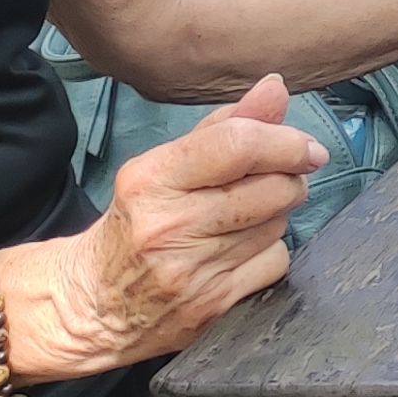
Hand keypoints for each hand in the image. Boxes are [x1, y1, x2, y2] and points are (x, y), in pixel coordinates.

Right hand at [2, 77, 324, 379]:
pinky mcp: (211, 306)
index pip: (238, 146)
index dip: (286, 142)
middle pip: (273, 188)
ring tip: (241, 219)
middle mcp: (169, 225)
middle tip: (273, 181)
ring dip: (275, 216)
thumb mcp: (161, 169)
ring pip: (279, 225)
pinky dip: (268, 254)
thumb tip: (276, 88)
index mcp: (150, 181)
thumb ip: (223, 127)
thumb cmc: (133, 226)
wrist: (90, 308)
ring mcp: (191, 271)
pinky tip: (238, 254)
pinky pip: (275, 262)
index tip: (306, 148)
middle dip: (287, 179)